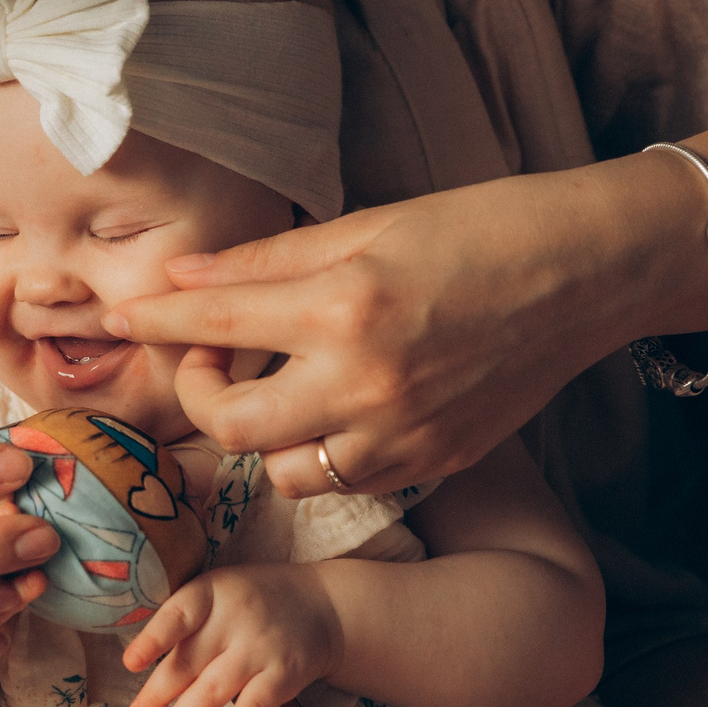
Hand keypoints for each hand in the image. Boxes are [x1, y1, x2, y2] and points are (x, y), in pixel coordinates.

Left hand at [101, 167, 695, 494]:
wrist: (587, 271)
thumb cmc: (478, 227)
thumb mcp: (365, 226)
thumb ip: (267, 263)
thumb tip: (182, 280)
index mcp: (343, 305)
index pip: (211, 323)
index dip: (151, 321)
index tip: (119, 318)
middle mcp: (366, 381)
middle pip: (230, 425)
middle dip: (196, 394)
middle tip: (202, 361)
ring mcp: (403, 433)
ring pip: (282, 470)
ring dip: (258, 435)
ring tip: (271, 387)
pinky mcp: (435, 459)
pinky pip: (344, 480)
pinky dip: (319, 453)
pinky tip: (330, 409)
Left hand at [120, 564, 340, 706]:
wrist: (322, 606)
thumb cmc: (252, 601)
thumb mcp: (219, 591)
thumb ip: (185, 619)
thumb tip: (136, 662)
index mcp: (212, 591)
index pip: (178, 615)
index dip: (153, 640)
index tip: (130, 664)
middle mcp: (236, 618)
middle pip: (190, 660)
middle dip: (159, 693)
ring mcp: (261, 648)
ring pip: (214, 690)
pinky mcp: (283, 677)